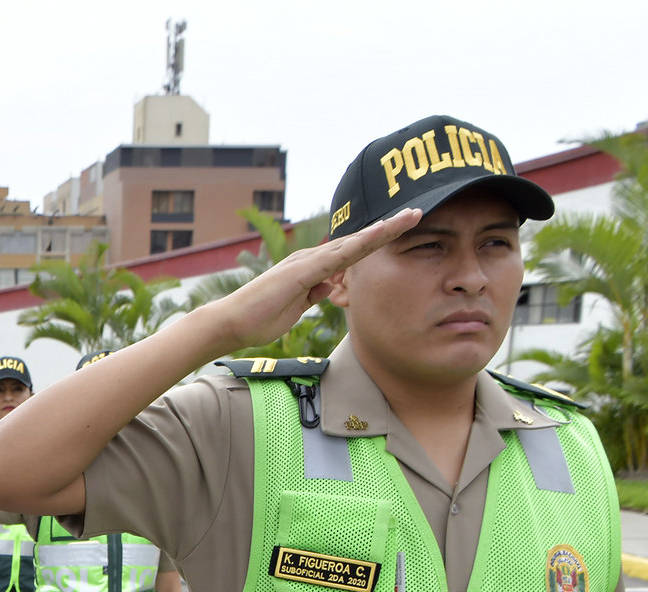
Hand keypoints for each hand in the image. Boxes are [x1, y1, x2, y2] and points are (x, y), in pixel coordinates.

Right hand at [207, 207, 419, 350]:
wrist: (230, 323)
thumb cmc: (258, 319)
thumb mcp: (296, 309)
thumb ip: (314, 294)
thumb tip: (330, 285)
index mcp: (312, 269)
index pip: (352, 253)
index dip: (378, 241)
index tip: (402, 231)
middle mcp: (311, 259)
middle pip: (358, 241)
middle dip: (389, 227)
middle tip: (417, 212)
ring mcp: (307, 262)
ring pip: (353, 243)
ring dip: (383, 229)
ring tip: (411, 215)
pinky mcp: (302, 270)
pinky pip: (338, 255)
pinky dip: (361, 243)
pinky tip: (381, 234)